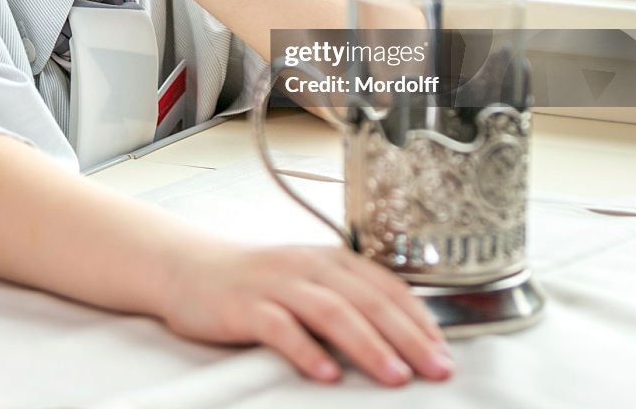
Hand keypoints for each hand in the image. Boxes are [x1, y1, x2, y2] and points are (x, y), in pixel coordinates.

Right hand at [159, 241, 453, 386]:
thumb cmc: (256, 281)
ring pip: (330, 311)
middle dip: (407, 336)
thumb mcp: (306, 280)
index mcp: (329, 259)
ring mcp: (276, 284)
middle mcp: (307, 266)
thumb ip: (346, 298)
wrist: (190, 268)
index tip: (445, 351)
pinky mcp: (246, 306)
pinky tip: (326, 375)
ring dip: (367, 344)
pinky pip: (280, 327)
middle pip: (366, 299)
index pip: (385, 285)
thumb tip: (402, 337)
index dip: (419, 318)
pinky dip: (306, 351)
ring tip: (395, 376)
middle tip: (437, 369)